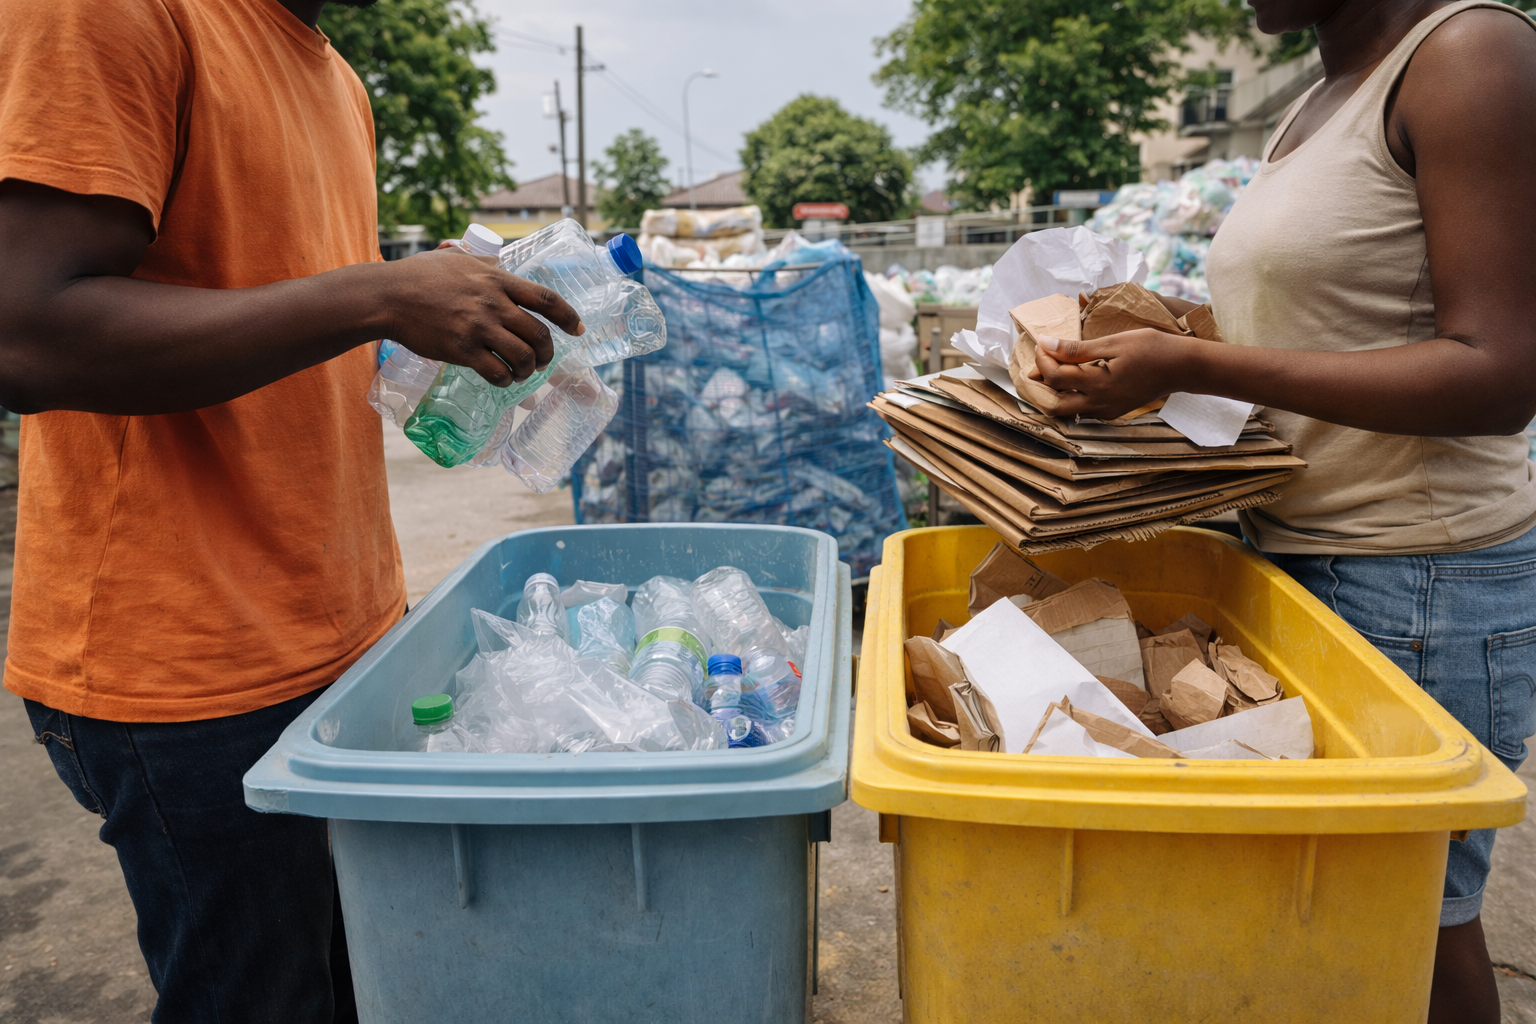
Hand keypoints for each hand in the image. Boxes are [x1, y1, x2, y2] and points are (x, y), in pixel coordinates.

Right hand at [380, 248, 583, 386]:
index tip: (579, 330)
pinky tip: (501, 378)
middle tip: (543, 361)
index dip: (569, 317)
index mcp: (497, 279)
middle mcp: (494, 303)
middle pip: (540, 334)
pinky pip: (497, 372)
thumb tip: (498, 261)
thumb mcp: (458, 259)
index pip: (547, 299)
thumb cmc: (419, 276)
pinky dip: (505, 380)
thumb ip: (482, 263)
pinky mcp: (462, 349)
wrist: (388, 296)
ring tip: (521, 372)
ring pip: (523, 357)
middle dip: (548, 353)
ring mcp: (478, 327)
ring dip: (528, 370)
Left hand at [1030, 328, 1197, 418]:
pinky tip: (1074, 378)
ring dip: (1054, 393)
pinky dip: (1071, 396)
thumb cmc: (1151, 348)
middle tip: (1040, 364)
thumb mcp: (1112, 342)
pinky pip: (1083, 410)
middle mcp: (1099, 405)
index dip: (1042, 360)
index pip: (1055, 377)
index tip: (1042, 343)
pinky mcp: (1112, 413)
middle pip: (1053, 406)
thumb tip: (1045, 343)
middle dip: (1041, 385)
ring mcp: (1106, 412)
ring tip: (1053, 369)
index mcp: (1098, 384)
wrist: (1182, 367)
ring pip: (1067, 410)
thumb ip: (1076, 349)